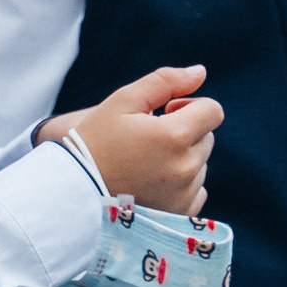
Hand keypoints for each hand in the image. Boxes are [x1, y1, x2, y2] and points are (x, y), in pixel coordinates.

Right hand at [58, 64, 220, 214]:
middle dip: (185, 132)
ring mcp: (183, 195)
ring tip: (145, 163)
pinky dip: (181, 184)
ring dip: (182, 158)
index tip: (165, 112)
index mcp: (174, 136)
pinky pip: (196, 191)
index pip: (213, 111)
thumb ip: (165, 81)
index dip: (190, 105)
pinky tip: (152, 183)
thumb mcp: (123, 101)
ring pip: (200, 165)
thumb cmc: (95, 141)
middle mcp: (185, 168)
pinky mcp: (180, 214)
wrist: (73, 192)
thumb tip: (200, 72)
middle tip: (148, 139)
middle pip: (207, 137)